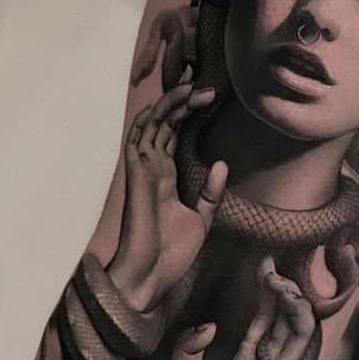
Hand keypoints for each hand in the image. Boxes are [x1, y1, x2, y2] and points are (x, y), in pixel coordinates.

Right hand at [108, 67, 227, 312]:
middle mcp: (152, 166)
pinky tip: (170, 103)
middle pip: (164, 121)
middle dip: (182, 99)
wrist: (152, 278)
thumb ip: (211, 192)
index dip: (187, 110)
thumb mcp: (202, 219)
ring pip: (153, 124)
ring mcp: (143, 169)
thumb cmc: (172, 253)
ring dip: (172, 103)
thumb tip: (222, 162)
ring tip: (194, 86)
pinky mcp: (137, 176)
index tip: (209, 93)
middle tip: (206, 82)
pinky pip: (140, 139)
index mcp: (165, 174)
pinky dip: (154, 118)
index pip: (174, 131)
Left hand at [166, 257, 315, 359]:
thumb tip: (209, 327)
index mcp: (250, 352)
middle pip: (290, 317)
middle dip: (287, 291)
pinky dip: (298, 330)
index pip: (268, 312)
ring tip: (281, 285)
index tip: (266, 262)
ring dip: (296, 305)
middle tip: (272, 273)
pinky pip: (297, 355)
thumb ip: (188, 346)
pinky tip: (291, 309)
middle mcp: (268, 359)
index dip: (270, 287)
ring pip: (300, 332)